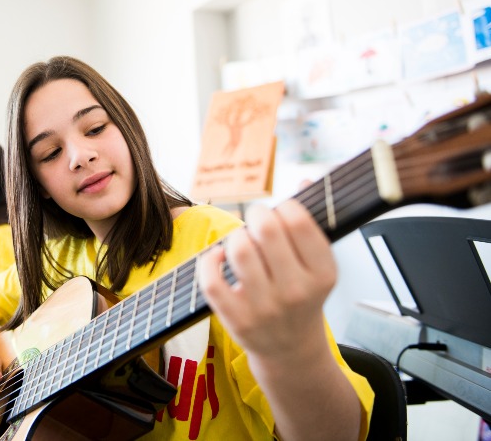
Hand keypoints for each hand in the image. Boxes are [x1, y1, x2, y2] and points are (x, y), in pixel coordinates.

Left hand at [197, 200, 335, 361]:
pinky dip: (209, 260)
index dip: (283, 206)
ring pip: (239, 251)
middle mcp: (297, 292)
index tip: (279, 210)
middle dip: (256, 215)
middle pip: (267, 231)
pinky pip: (212, 280)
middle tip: (256, 218)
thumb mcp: (317, 265)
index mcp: (323, 274)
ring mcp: (265, 308)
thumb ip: (310, 224)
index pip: (299, 222)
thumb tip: (302, 181)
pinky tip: (219, 256)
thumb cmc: (301, 297)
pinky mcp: (237, 320)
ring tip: (241, 240)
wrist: (290, 349)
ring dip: (235, 236)